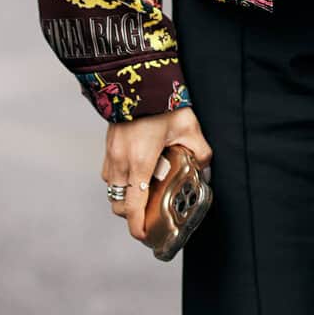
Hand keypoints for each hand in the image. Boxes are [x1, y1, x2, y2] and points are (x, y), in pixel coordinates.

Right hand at [101, 105, 213, 244]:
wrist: (136, 78)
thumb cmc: (162, 102)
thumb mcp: (189, 127)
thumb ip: (201, 151)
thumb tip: (205, 168)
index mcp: (140, 161)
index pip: (133, 206)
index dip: (137, 226)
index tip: (144, 236)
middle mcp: (121, 161)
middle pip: (119, 204)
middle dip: (132, 216)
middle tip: (149, 217)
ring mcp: (111, 154)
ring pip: (113, 190)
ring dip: (126, 199)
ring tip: (145, 196)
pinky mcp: (108, 147)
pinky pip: (110, 175)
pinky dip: (121, 183)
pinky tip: (138, 175)